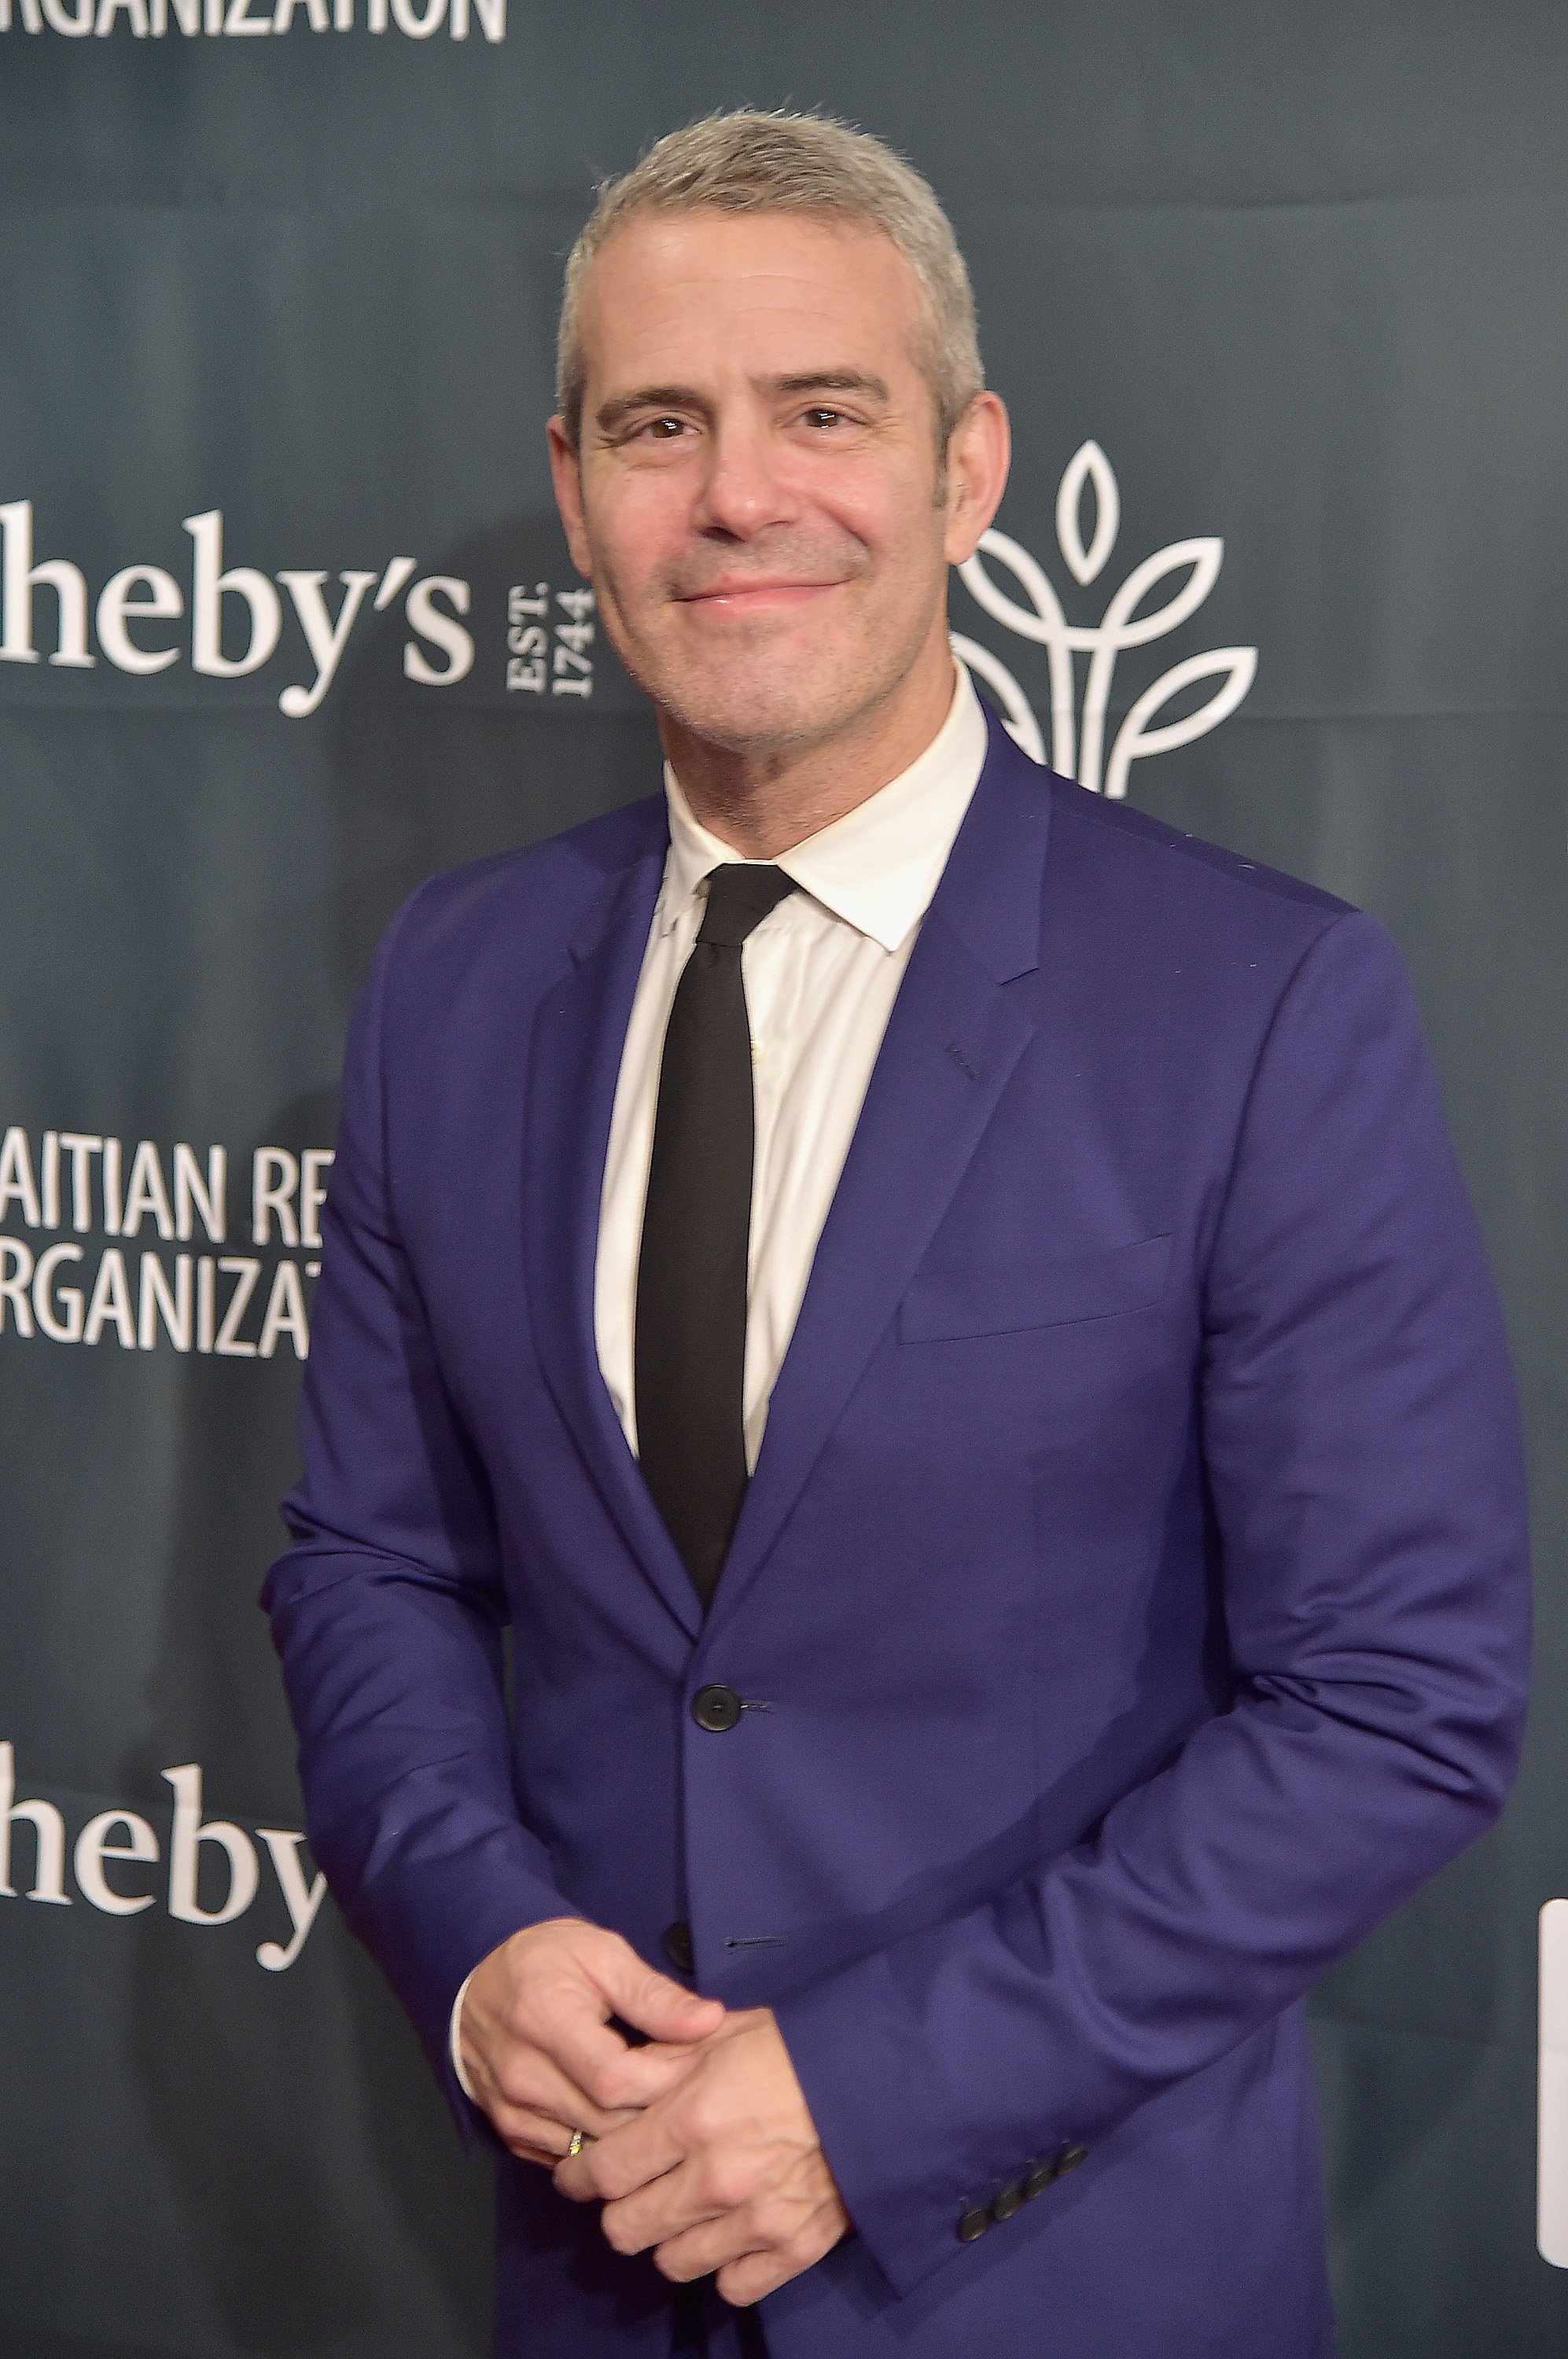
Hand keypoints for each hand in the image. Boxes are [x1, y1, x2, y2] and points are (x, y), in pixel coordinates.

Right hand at [459, 1917, 725, 2166]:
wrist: (477, 1977)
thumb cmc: (543, 1960)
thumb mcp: (602, 1955)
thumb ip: (654, 1994)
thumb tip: (708, 2020)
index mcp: (544, 2021)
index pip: (616, 2080)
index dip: (666, 2079)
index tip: (701, 2064)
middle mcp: (521, 2074)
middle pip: (608, 2121)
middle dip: (658, 2107)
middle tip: (692, 2085)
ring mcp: (511, 2109)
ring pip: (592, 2148)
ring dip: (634, 2131)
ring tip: (663, 2099)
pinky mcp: (510, 2131)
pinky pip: (570, 2157)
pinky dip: (603, 2143)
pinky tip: (625, 2114)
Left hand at [553, 2006, 849, 2305]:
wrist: (879, 2079)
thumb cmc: (796, 2048)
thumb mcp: (722, 2033)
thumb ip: (663, 2059)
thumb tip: (616, 2079)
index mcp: (693, 2117)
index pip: (603, 2171)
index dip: (578, 2175)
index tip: (576, 2173)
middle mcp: (716, 2178)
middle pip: (626, 2228)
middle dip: (619, 2210)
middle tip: (631, 2192)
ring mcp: (755, 2219)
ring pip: (673, 2262)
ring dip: (669, 2239)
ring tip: (683, 2210)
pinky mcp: (793, 2247)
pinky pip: (732, 2286)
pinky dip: (725, 2266)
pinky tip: (728, 2234)